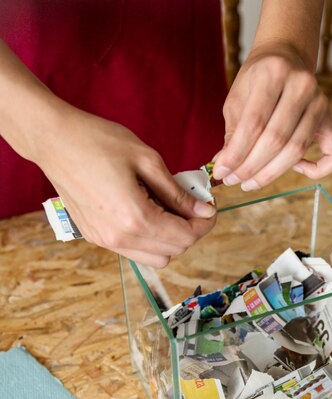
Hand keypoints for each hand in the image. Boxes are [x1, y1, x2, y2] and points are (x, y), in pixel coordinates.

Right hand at [36, 105, 215, 266]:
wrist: (53, 141)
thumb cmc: (98, 141)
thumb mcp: (147, 160)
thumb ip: (178, 192)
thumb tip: (202, 211)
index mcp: (135, 217)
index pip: (185, 237)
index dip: (205, 224)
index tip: (210, 208)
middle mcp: (120, 237)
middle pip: (174, 251)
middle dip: (190, 231)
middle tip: (193, 205)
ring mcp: (106, 240)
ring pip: (156, 258)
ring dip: (171, 239)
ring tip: (170, 209)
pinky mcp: (96, 237)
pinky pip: (135, 250)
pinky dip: (150, 239)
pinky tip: (149, 212)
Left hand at [213, 44, 331, 190]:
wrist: (286, 57)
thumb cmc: (257, 81)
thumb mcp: (237, 99)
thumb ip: (233, 132)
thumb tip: (225, 167)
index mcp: (274, 72)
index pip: (254, 123)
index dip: (236, 154)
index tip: (221, 172)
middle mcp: (302, 84)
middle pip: (276, 139)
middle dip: (250, 167)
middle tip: (233, 180)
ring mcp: (320, 103)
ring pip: (296, 150)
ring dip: (270, 173)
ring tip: (249, 182)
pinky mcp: (331, 120)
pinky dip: (316, 171)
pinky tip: (296, 169)